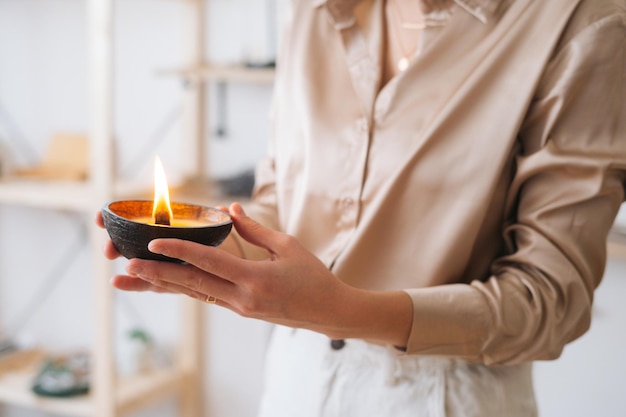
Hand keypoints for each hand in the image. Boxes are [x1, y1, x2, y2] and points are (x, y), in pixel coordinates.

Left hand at [100, 203, 412, 345]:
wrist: (327, 312)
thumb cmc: (313, 276)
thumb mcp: (287, 245)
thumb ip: (255, 229)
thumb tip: (229, 209)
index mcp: (255, 279)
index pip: (210, 263)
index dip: (180, 252)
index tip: (154, 244)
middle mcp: (242, 298)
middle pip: (192, 284)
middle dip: (157, 275)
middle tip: (127, 267)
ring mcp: (238, 308)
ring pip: (194, 293)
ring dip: (163, 284)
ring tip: (134, 278)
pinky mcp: (239, 310)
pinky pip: (206, 297)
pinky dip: (184, 288)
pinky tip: (164, 283)